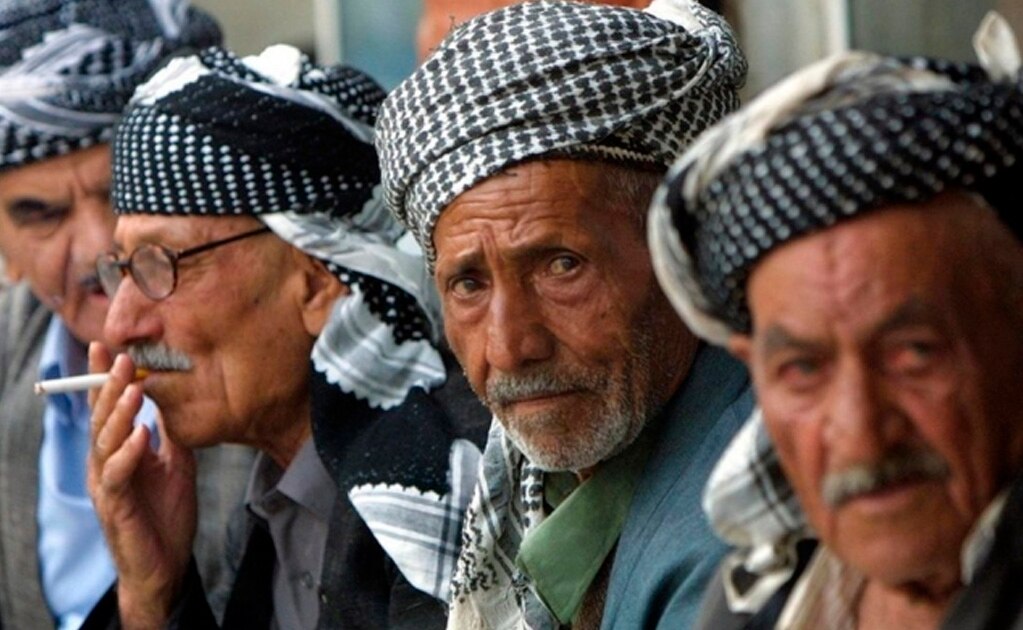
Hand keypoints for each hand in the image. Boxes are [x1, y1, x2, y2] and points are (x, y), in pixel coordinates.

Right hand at [87, 343, 197, 628]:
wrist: (165, 564)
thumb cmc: (166, 513)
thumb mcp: (177, 462)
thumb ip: (172, 432)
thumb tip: (178, 396)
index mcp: (117, 450)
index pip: (108, 408)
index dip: (104, 378)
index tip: (107, 346)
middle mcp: (105, 463)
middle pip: (102, 418)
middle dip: (110, 386)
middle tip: (122, 358)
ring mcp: (106, 485)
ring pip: (104, 443)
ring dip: (120, 415)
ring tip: (133, 390)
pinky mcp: (115, 507)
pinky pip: (116, 476)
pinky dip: (128, 454)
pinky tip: (141, 437)